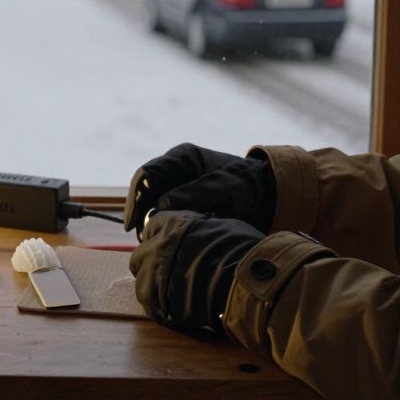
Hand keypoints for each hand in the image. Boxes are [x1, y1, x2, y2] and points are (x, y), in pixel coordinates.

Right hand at [123, 143, 276, 236]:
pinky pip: (163, 216)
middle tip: (140, 237)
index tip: (132, 221)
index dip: (136, 197)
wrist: (266, 195)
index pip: (147, 174)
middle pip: (144, 191)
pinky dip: (160, 227)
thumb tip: (164, 204)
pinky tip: (161, 241)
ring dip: (148, 222)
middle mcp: (173, 170)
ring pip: (150, 205)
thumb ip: (198, 192)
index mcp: (181, 157)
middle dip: (139, 213)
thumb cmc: (249, 184)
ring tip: (149, 242)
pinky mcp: (180, 204)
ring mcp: (175, 187)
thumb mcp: (228, 184)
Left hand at [129, 210, 263, 333]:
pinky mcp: (156, 302)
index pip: (153, 225)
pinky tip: (177, 311)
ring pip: (141, 283)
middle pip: (140, 255)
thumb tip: (204, 233)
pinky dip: (162, 309)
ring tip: (173, 295)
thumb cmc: (243, 251)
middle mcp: (157, 247)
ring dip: (154, 288)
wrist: (246, 284)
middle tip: (167, 271)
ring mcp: (153, 276)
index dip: (160, 235)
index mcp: (173, 225)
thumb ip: (204, 229)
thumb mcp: (226, 227)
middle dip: (151, 263)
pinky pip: (151, 307)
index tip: (167, 244)